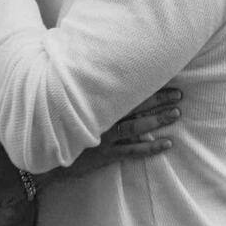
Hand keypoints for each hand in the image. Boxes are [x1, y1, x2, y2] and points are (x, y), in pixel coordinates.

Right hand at [53, 88, 181, 180]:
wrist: (46, 152)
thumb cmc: (58, 122)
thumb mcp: (70, 102)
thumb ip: (86, 90)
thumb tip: (98, 71)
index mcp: (97, 102)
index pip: (127, 91)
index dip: (145, 85)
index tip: (163, 76)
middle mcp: (104, 117)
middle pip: (137, 106)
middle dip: (159, 100)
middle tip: (179, 95)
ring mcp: (106, 137)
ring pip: (138, 127)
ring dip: (158, 120)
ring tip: (177, 114)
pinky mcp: (106, 155)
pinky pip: (133, 151)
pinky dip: (151, 148)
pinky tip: (167, 145)